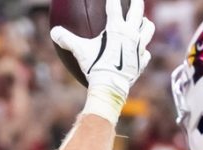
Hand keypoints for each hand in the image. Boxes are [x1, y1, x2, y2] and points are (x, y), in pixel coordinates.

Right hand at [52, 0, 154, 123]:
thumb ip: (67, 40)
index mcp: (117, 28)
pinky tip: (140, 51)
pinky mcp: (143, 60)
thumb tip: (54, 32)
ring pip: (148, 29)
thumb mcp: (80, 52)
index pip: (115, 6)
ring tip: (143, 21)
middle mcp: (131, 34)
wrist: (110, 87)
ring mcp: (140, 47)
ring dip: (145, 23)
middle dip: (137, 1)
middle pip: (138, 12)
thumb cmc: (95, 67)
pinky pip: (146, 52)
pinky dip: (143, 50)